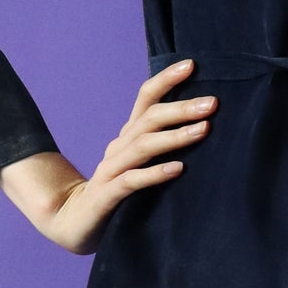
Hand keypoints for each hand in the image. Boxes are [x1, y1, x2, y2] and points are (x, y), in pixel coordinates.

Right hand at [0, 59, 215, 254]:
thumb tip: (205, 125)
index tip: (191, 64)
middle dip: (181, 108)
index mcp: (128, 136)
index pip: (145, 98)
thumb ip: (162, 144)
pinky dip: (155, 173)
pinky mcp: (107, 196)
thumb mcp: (139, 162)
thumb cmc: (118, 191)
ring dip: (174, 136)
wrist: (75, 223)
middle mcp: (119, 147)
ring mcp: (111, 170)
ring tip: (203, 130)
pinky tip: (178, 169)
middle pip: (149, 118)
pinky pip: (132, 181)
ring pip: (143, 146)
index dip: (166, 79)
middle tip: (212, 103)